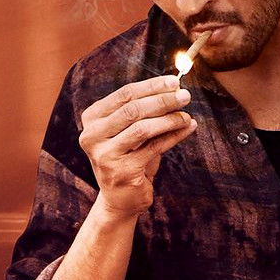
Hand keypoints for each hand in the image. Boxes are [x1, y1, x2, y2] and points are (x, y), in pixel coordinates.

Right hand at [79, 74, 196, 217]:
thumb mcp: (130, 130)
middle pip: (132, 110)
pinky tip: (187, 128)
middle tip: (185, 96)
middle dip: (162, 100)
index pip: (124, 94)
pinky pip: (154, 148)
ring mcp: (105, 155)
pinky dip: (173, 136)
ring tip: (186, 116)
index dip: (151, 86)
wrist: (120, 198)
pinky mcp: (122, 172)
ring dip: (170, 119)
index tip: (174, 81)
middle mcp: (92, 136)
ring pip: (143, 128)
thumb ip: (144, 109)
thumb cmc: (128, 156)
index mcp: (92, 118)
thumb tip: (174, 88)